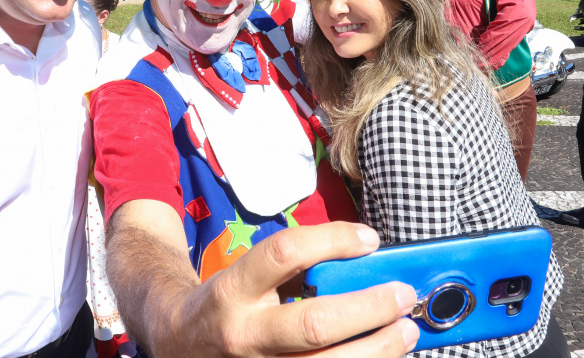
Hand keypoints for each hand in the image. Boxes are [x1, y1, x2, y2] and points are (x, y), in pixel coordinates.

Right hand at [157, 222, 418, 356]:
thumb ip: (295, 269)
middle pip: (315, 324)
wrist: (177, 343)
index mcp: (234, 290)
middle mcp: (244, 333)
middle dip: (369, 308)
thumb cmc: (228, 303)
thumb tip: (364, 262)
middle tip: (403, 294)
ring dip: (378, 348)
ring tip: (407, 331)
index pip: (285, 254)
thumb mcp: (248, 275)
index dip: (332, 240)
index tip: (370, 238)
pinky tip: (379, 355)